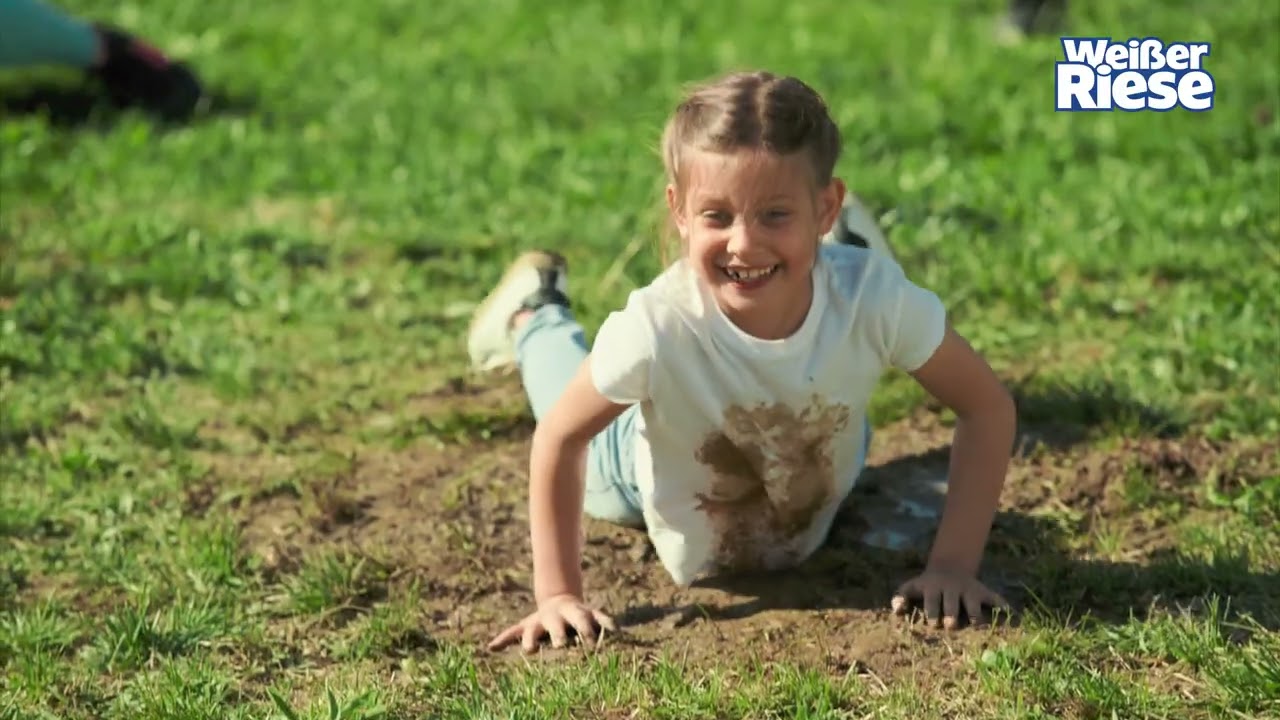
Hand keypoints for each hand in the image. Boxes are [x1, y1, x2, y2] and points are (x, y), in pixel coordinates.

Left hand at [487, 594, 618, 652]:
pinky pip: (600, 617)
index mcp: (539, 623)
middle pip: (557, 626)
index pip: (532, 632)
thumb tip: (489, 648)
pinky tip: (615, 630)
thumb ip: (508, 637)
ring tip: (592, 643)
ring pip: (581, 620)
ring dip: (586, 630)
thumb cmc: (540, 622)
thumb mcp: (524, 626)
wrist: (561, 600)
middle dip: (558, 635)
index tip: (530, 650)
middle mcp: (557, 618)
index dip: (530, 641)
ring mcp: (574, 614)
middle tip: (560, 646)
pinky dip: (607, 623)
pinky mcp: (591, 613)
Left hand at [891, 569, 1009, 629]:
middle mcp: (952, 589)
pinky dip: (1002, 606)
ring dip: (975, 615)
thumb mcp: (912, 587)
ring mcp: (969, 591)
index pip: (931, 601)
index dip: (932, 613)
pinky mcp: (983, 592)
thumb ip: (900, 597)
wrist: (949, 568)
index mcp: (933, 589)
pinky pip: (995, 598)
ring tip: (977, 626)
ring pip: (973, 604)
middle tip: (950, 626)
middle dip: (951, 616)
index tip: (934, 623)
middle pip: (952, 604)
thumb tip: (897, 610)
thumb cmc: (926, 586)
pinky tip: (1010, 614)